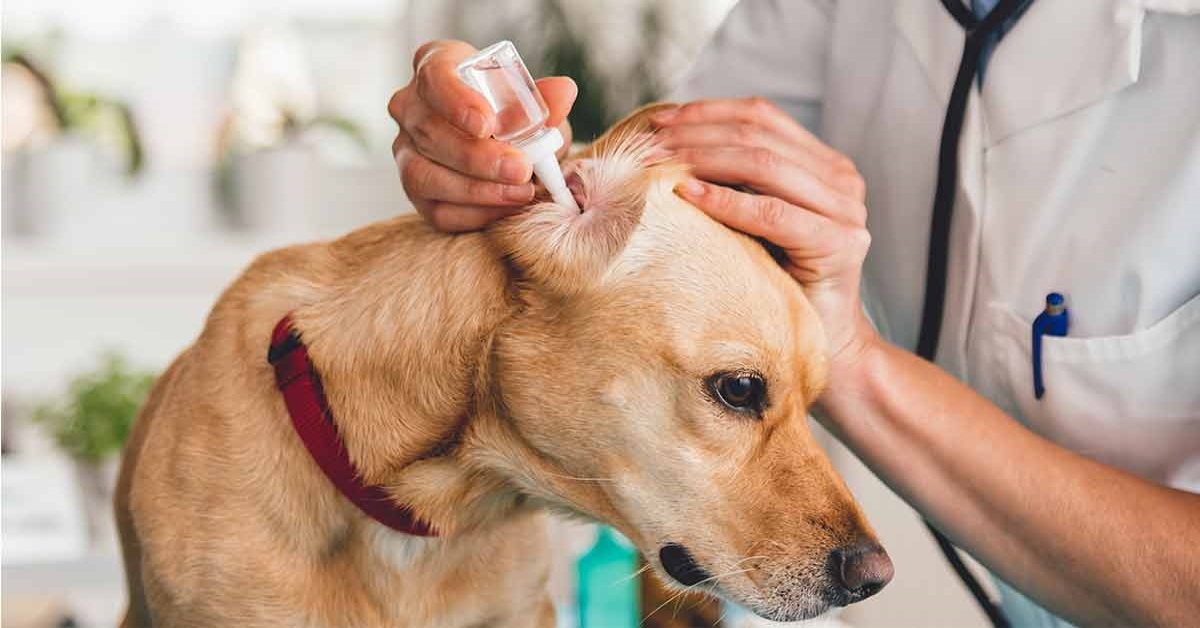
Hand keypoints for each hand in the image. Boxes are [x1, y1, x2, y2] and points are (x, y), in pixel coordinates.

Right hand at [390, 40, 576, 231]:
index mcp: (436, 67)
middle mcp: (410, 107)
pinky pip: (435, 209)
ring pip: (424, 174)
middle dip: (478, 156)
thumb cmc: (514, 114)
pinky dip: (473, 214)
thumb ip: (544, 101)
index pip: (434, 76)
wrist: (507, 148)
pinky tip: (504, 209)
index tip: (487, 125)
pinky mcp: (416, 191)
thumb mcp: (532, 104)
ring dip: (477, 189)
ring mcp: (406, 151)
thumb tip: (564, 92)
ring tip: (520, 193)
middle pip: (430, 131)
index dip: (457, 101)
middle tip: (521, 168)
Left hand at [654, 97, 877, 380]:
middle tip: (650, 142)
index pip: (760, 116)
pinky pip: (773, 213)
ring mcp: (846, 209)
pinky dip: (727, 201)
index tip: (657, 119)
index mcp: (824, 163)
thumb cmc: (777, 285)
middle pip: (758, 134)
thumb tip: (665, 144)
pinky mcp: (841, 243)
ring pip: (764, 164)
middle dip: (697, 133)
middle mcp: (842, 178)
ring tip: (662, 163)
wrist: (825, 347)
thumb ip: (733, 182)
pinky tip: (689, 195)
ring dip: (704, 159)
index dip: (707, 111)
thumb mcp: (752, 222)